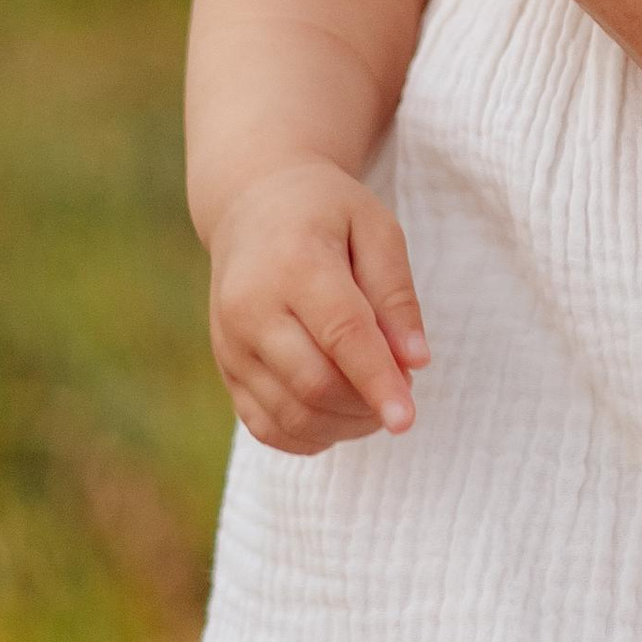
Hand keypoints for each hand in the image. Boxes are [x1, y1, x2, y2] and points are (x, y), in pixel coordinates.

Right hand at [206, 157, 427, 447]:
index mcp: (294, 264)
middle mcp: (251, 308)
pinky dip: (310, 436)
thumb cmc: (325, 213)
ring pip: (291, 415)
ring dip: (345, 425)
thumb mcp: (376, 228)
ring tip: (375, 398)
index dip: (378, 381)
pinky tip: (340, 415)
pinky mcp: (226, 370)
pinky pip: (266, 427)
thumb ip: (396, 295)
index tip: (407, 419)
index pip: (341, 335)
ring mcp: (231, 344)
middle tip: (402, 386)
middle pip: (313, 385)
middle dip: (367, 405)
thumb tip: (415, 362)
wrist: (252, 205)